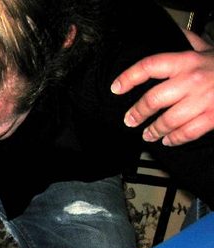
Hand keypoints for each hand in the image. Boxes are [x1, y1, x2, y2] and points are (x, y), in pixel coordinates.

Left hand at [111, 31, 213, 145]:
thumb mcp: (210, 50)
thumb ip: (191, 43)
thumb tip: (176, 34)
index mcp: (188, 61)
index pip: (149, 66)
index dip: (128, 77)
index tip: (116, 88)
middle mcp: (192, 80)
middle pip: (153, 99)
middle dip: (137, 113)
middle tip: (130, 120)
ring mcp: (203, 100)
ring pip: (167, 120)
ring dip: (153, 130)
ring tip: (147, 134)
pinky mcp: (213, 117)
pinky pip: (187, 132)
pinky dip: (174, 139)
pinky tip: (168, 140)